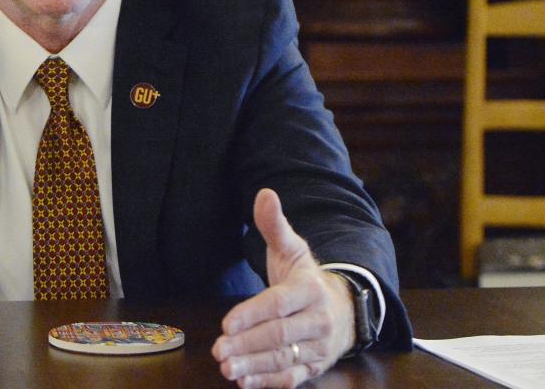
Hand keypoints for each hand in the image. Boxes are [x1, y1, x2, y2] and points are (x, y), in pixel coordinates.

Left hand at [210, 188, 355, 388]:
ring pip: (285, 359)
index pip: (279, 304)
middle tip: (218, 350)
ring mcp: (318, 347)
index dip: (252, 314)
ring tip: (227, 368)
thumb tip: (264, 193)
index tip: (226, 324)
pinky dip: (268, 382)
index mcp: (310, 289)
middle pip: (280, 335)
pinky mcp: (316, 367)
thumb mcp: (292, 248)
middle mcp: (318, 320)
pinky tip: (244, 382)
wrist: (345, 307)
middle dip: (247, 344)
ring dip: (254, 366)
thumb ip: (274, 225)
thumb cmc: (307, 276)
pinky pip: (292, 378)